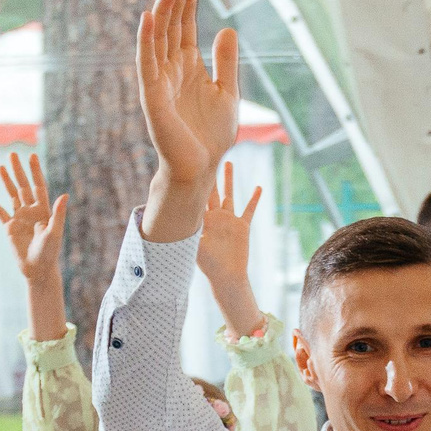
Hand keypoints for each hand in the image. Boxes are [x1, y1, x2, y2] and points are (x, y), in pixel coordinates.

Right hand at [0, 151, 66, 283]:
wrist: (37, 269)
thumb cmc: (50, 252)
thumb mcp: (55, 232)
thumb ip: (58, 213)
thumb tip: (64, 195)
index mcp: (43, 210)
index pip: (38, 186)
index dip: (35, 171)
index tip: (31, 156)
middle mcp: (31, 211)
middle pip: (23, 186)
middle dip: (18, 170)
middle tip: (12, 154)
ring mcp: (20, 218)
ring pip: (11, 195)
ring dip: (6, 181)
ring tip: (0, 166)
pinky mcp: (9, 227)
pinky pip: (0, 212)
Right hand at [136, 0, 239, 198]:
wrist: (200, 168)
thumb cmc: (210, 135)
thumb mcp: (227, 91)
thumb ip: (226, 62)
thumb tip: (227, 28)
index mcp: (188, 66)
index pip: (186, 25)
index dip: (189, 0)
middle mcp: (171, 69)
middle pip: (172, 25)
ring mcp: (159, 81)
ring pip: (158, 39)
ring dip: (163, 12)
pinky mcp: (153, 96)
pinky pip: (146, 64)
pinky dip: (147, 41)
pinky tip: (148, 18)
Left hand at [198, 160, 263, 302]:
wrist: (226, 276)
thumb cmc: (208, 264)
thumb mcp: (194, 245)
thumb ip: (188, 231)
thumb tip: (172, 219)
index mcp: (201, 219)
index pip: (195, 196)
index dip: (192, 181)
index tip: (188, 163)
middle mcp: (214, 216)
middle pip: (211, 189)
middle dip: (208, 173)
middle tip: (205, 154)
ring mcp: (229, 220)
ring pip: (229, 194)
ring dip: (229, 179)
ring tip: (227, 162)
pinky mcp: (242, 227)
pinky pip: (249, 210)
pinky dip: (254, 199)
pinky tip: (258, 187)